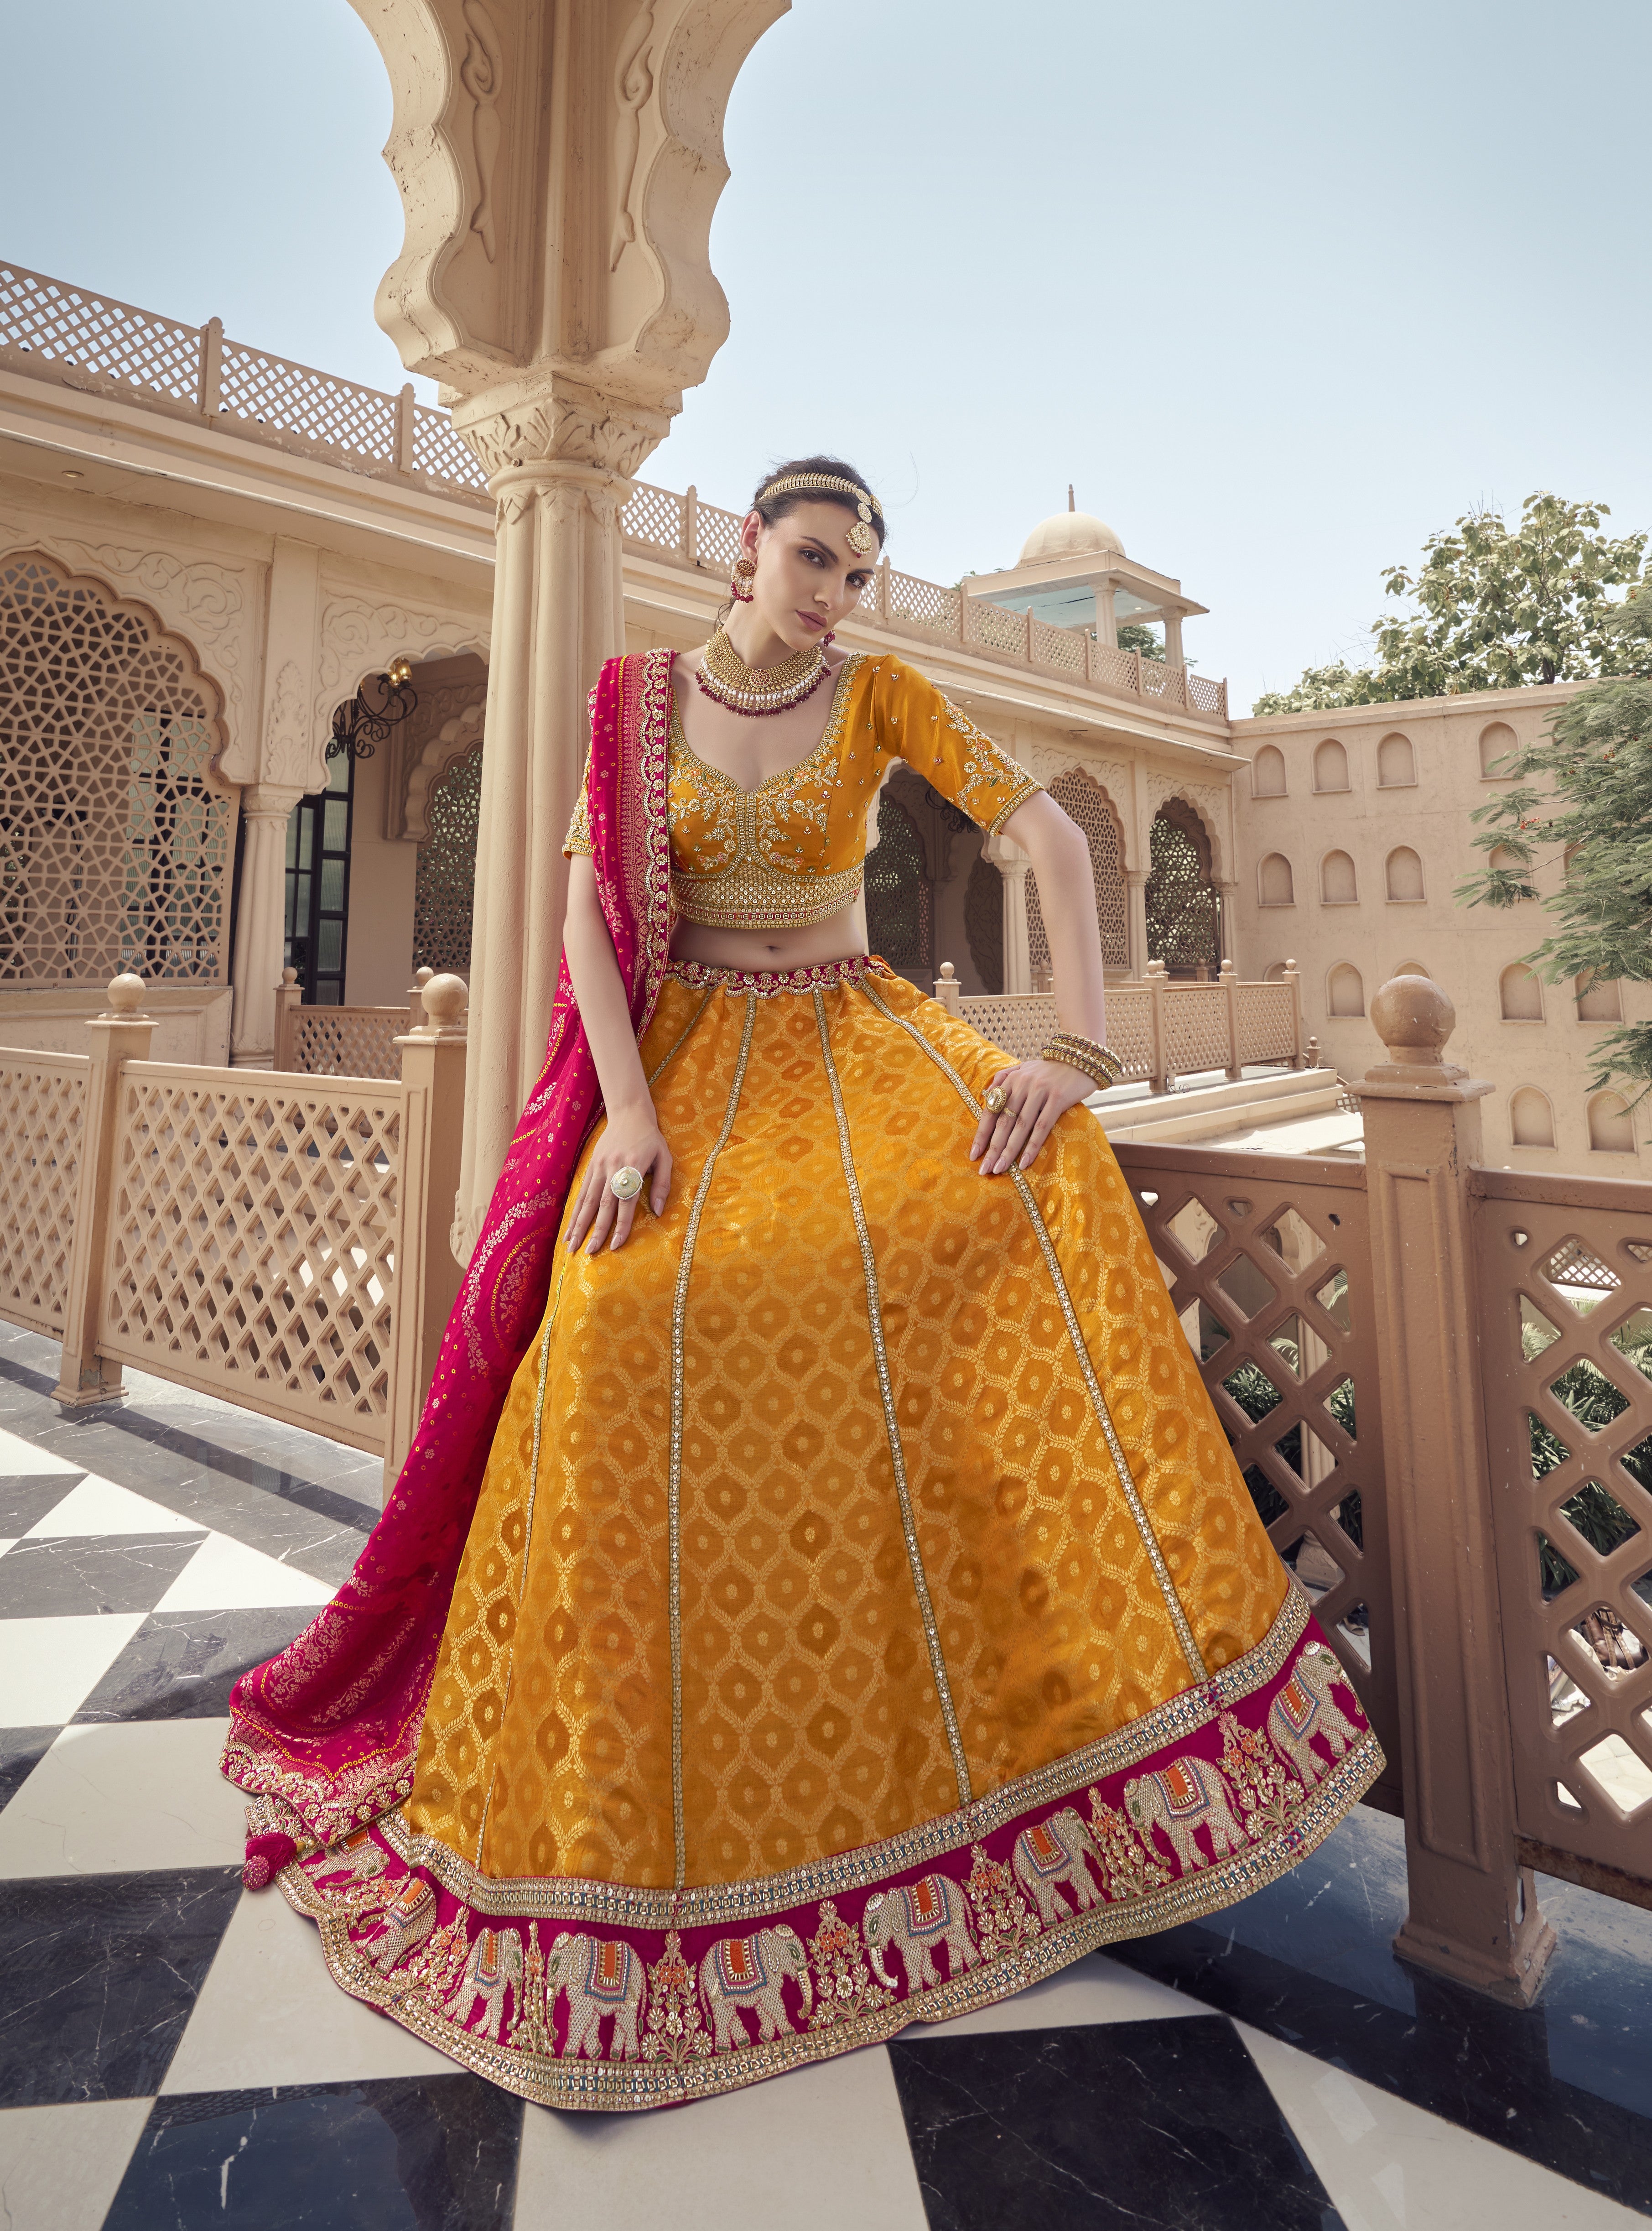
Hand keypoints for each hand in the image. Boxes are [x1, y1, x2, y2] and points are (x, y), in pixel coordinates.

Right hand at [565, 1108, 672, 1252]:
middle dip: (595, 1230)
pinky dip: (574, 1211)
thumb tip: (657, 1212)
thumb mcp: (664, 1158)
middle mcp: (613, 1169)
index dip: (621, 1225)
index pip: (627, 1203)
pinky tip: (568, 1227)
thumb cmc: (650, 1139)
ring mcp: (599, 1168)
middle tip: (588, 1252)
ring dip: (579, 1224)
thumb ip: (661, 1185)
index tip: (615, 1245)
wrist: (629, 1114)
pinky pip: (581, 1192)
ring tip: (571, 1246)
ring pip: (587, 1200)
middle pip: (603, 1205)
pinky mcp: (590, 1166)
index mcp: (633, 1168)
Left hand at [969, 1059, 1094, 1175]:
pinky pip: (1042, 1127)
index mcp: (1011, 1079)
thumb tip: (986, 1097)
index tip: (974, 1155)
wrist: (1081, 1060)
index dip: (982, 1134)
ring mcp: (1040, 1091)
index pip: (991, 1111)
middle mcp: (1022, 1084)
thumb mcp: (1024, 1069)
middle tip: (984, 1169)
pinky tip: (1024, 1162)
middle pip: (1003, 1121)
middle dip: (992, 1148)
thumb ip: (1004, 1079)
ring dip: (1009, 1150)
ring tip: (999, 1169)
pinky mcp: (1057, 1098)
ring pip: (1020, 1126)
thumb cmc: (1050, 1071)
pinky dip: (1032, 1146)